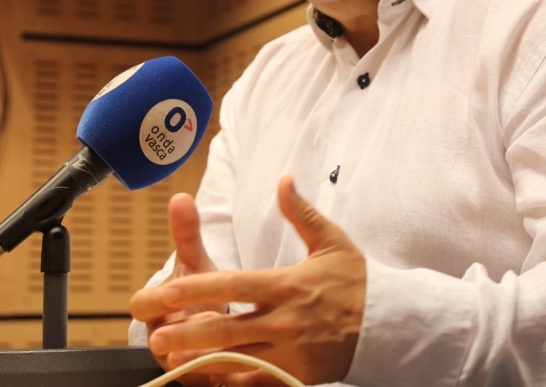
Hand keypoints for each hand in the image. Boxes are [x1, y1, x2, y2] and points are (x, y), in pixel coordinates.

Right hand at [132, 192, 226, 384]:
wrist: (217, 329)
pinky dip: (228, 374)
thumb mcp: (197, 264)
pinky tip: (248, 364)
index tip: (175, 291)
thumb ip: (187, 233)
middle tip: (211, 319)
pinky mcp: (206, 384)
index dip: (157, 299)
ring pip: (191, 367)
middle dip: (187, 332)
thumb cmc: (205, 293)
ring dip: (210, 355)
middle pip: (164, 342)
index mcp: (157, 311)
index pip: (141, 306)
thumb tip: (180, 197)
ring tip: (234, 344)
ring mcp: (184, 366)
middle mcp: (165, 342)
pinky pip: (213, 383)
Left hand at [133, 175, 366, 385]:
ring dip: (203, 363)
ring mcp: (291, 353)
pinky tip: (210, 379)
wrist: (390, 326)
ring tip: (172, 363)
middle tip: (155, 336)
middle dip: (189, 334)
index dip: (198, 289)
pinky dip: (233, 381)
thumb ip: (301, 212)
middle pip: (228, 329)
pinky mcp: (298, 376)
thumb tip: (283, 179)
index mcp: (287, 285)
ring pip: (238, 361)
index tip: (167, 290)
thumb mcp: (331, 241)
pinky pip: (258, 382)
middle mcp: (285, 321)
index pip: (234, 286)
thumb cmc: (358, 281)